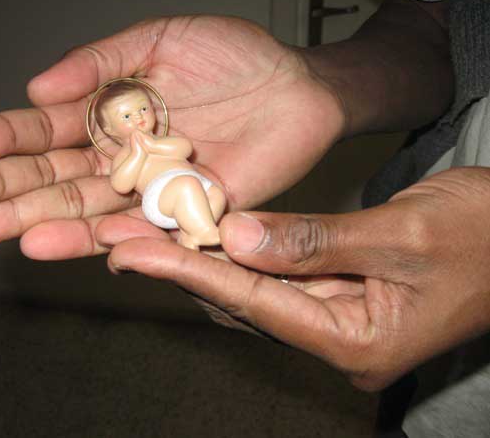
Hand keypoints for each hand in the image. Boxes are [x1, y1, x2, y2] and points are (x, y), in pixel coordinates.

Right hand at [0, 16, 343, 259]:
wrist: (300, 87)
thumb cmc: (235, 57)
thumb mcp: (158, 40)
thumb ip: (101, 63)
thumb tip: (37, 87)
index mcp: (107, 116)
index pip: (43, 132)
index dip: (0, 140)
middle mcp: (121, 159)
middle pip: (52, 179)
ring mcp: (152, 190)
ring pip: (86, 211)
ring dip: (35, 223)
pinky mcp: (190, 214)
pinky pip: (146, 230)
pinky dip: (108, 237)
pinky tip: (62, 242)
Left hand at [103, 168, 489, 390]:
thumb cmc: (485, 236)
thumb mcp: (405, 234)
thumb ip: (318, 240)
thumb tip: (236, 235)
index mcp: (359, 341)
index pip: (253, 302)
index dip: (188, 271)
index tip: (130, 251)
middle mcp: (338, 340)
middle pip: (243, 301)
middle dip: (181, 266)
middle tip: (121, 238)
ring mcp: (336, 319)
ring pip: (253, 291)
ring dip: (201, 260)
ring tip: (144, 234)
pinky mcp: (336, 296)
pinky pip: (275, 277)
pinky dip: (237, 255)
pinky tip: (203, 234)